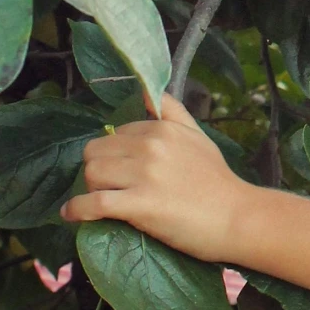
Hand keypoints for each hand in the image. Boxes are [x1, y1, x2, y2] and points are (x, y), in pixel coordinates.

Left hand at [61, 93, 243, 260]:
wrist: (237, 218)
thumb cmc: (218, 181)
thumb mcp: (198, 135)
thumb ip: (172, 111)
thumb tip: (148, 91)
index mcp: (161, 128)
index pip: (114, 134)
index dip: (113, 154)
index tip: (120, 172)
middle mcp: (150, 146)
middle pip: (95, 152)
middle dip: (97, 170)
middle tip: (110, 188)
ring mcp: (144, 175)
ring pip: (92, 174)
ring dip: (90, 190)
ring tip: (101, 203)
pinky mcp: (140, 205)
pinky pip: (93, 203)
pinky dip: (77, 210)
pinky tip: (72, 215)